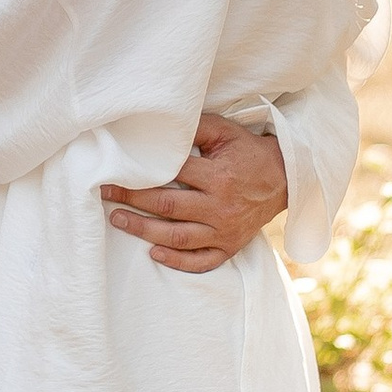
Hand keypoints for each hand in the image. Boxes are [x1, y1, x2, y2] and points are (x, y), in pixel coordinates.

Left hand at [101, 109, 286, 275]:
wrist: (285, 179)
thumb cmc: (248, 152)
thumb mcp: (224, 132)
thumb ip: (194, 129)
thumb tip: (158, 131)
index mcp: (219, 177)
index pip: (173, 174)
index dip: (142, 172)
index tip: (117, 170)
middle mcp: (221, 207)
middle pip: (168, 206)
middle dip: (132, 201)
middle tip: (106, 194)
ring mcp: (226, 231)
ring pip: (179, 237)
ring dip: (145, 231)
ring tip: (119, 220)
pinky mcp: (230, 246)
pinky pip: (202, 261)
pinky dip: (178, 261)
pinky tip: (154, 254)